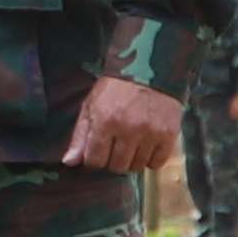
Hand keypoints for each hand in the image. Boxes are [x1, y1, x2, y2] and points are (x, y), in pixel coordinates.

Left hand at [62, 72, 182, 175]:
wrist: (149, 69)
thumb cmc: (115, 88)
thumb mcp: (91, 105)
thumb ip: (80, 136)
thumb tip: (69, 162)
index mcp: (105, 122)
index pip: (95, 161)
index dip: (95, 159)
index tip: (99, 151)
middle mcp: (128, 130)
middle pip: (117, 167)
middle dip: (113, 160)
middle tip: (116, 146)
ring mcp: (150, 133)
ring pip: (137, 167)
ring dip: (132, 160)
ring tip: (132, 144)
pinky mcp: (169, 135)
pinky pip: (157, 163)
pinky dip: (151, 159)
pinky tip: (147, 146)